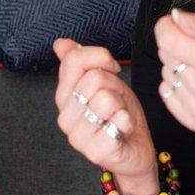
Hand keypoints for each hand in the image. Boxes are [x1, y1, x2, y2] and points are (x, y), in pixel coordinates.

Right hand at [53, 38, 158, 194]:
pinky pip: (118, 120)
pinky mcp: (95, 151)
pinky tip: (124, 131)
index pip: (74, 60)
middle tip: (118, 103)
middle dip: (116, 85)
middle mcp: (65, 117)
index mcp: (64, 97)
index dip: (101, 57)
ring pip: (106, 98)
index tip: (112, 69)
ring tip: (119, 117)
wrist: (135, 151)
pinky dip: (128, 121)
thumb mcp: (104, 82)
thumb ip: (82, 63)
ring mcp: (78, 136)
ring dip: (122, 105)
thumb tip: (60, 44)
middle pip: (95, 78)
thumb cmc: (119, 116)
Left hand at [154, 9, 194, 151]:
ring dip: (178, 66)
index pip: (168, 39)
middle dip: (177, 44)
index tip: (174, 23)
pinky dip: (177, 84)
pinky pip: (167, 92)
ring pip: (165, 73)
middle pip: (165, 54)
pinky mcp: (192, 120)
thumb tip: (175, 16)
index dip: (166, 26)